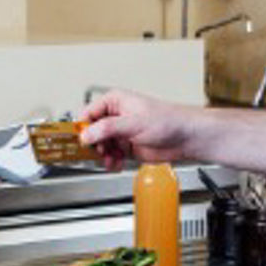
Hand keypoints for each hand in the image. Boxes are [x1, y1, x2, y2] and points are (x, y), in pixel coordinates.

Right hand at [78, 89, 198, 169]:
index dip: (82, 128)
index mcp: (114, 102)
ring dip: (102, 155)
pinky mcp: (126, 147)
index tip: (79, 142)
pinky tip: (116, 163)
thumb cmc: (168, 120)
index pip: (88, 114)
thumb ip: (108, 128)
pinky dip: (111, 161)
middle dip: (93, 145)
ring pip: (100, 146)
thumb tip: (86, 134)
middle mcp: (116, 116)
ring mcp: (121, 132)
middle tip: (99, 152)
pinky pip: (110, 156)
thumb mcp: (133, 122)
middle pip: (92, 132)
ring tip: (110, 159)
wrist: (185, 137)